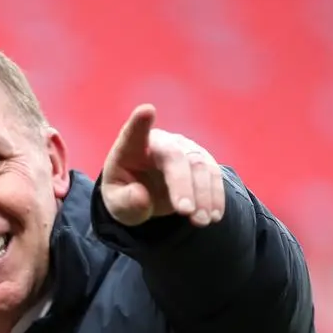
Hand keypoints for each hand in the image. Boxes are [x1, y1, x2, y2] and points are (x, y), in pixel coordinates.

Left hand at [100, 104, 224, 227]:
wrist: (145, 194)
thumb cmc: (126, 195)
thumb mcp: (117, 205)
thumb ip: (125, 202)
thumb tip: (142, 198)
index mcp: (131, 148)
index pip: (134, 133)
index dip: (139, 122)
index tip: (146, 111)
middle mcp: (160, 142)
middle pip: (175, 157)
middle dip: (182, 185)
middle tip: (185, 212)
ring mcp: (184, 148)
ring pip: (199, 165)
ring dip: (203, 195)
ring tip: (200, 222)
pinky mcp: (201, 160)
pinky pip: (214, 174)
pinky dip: (216, 196)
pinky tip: (214, 216)